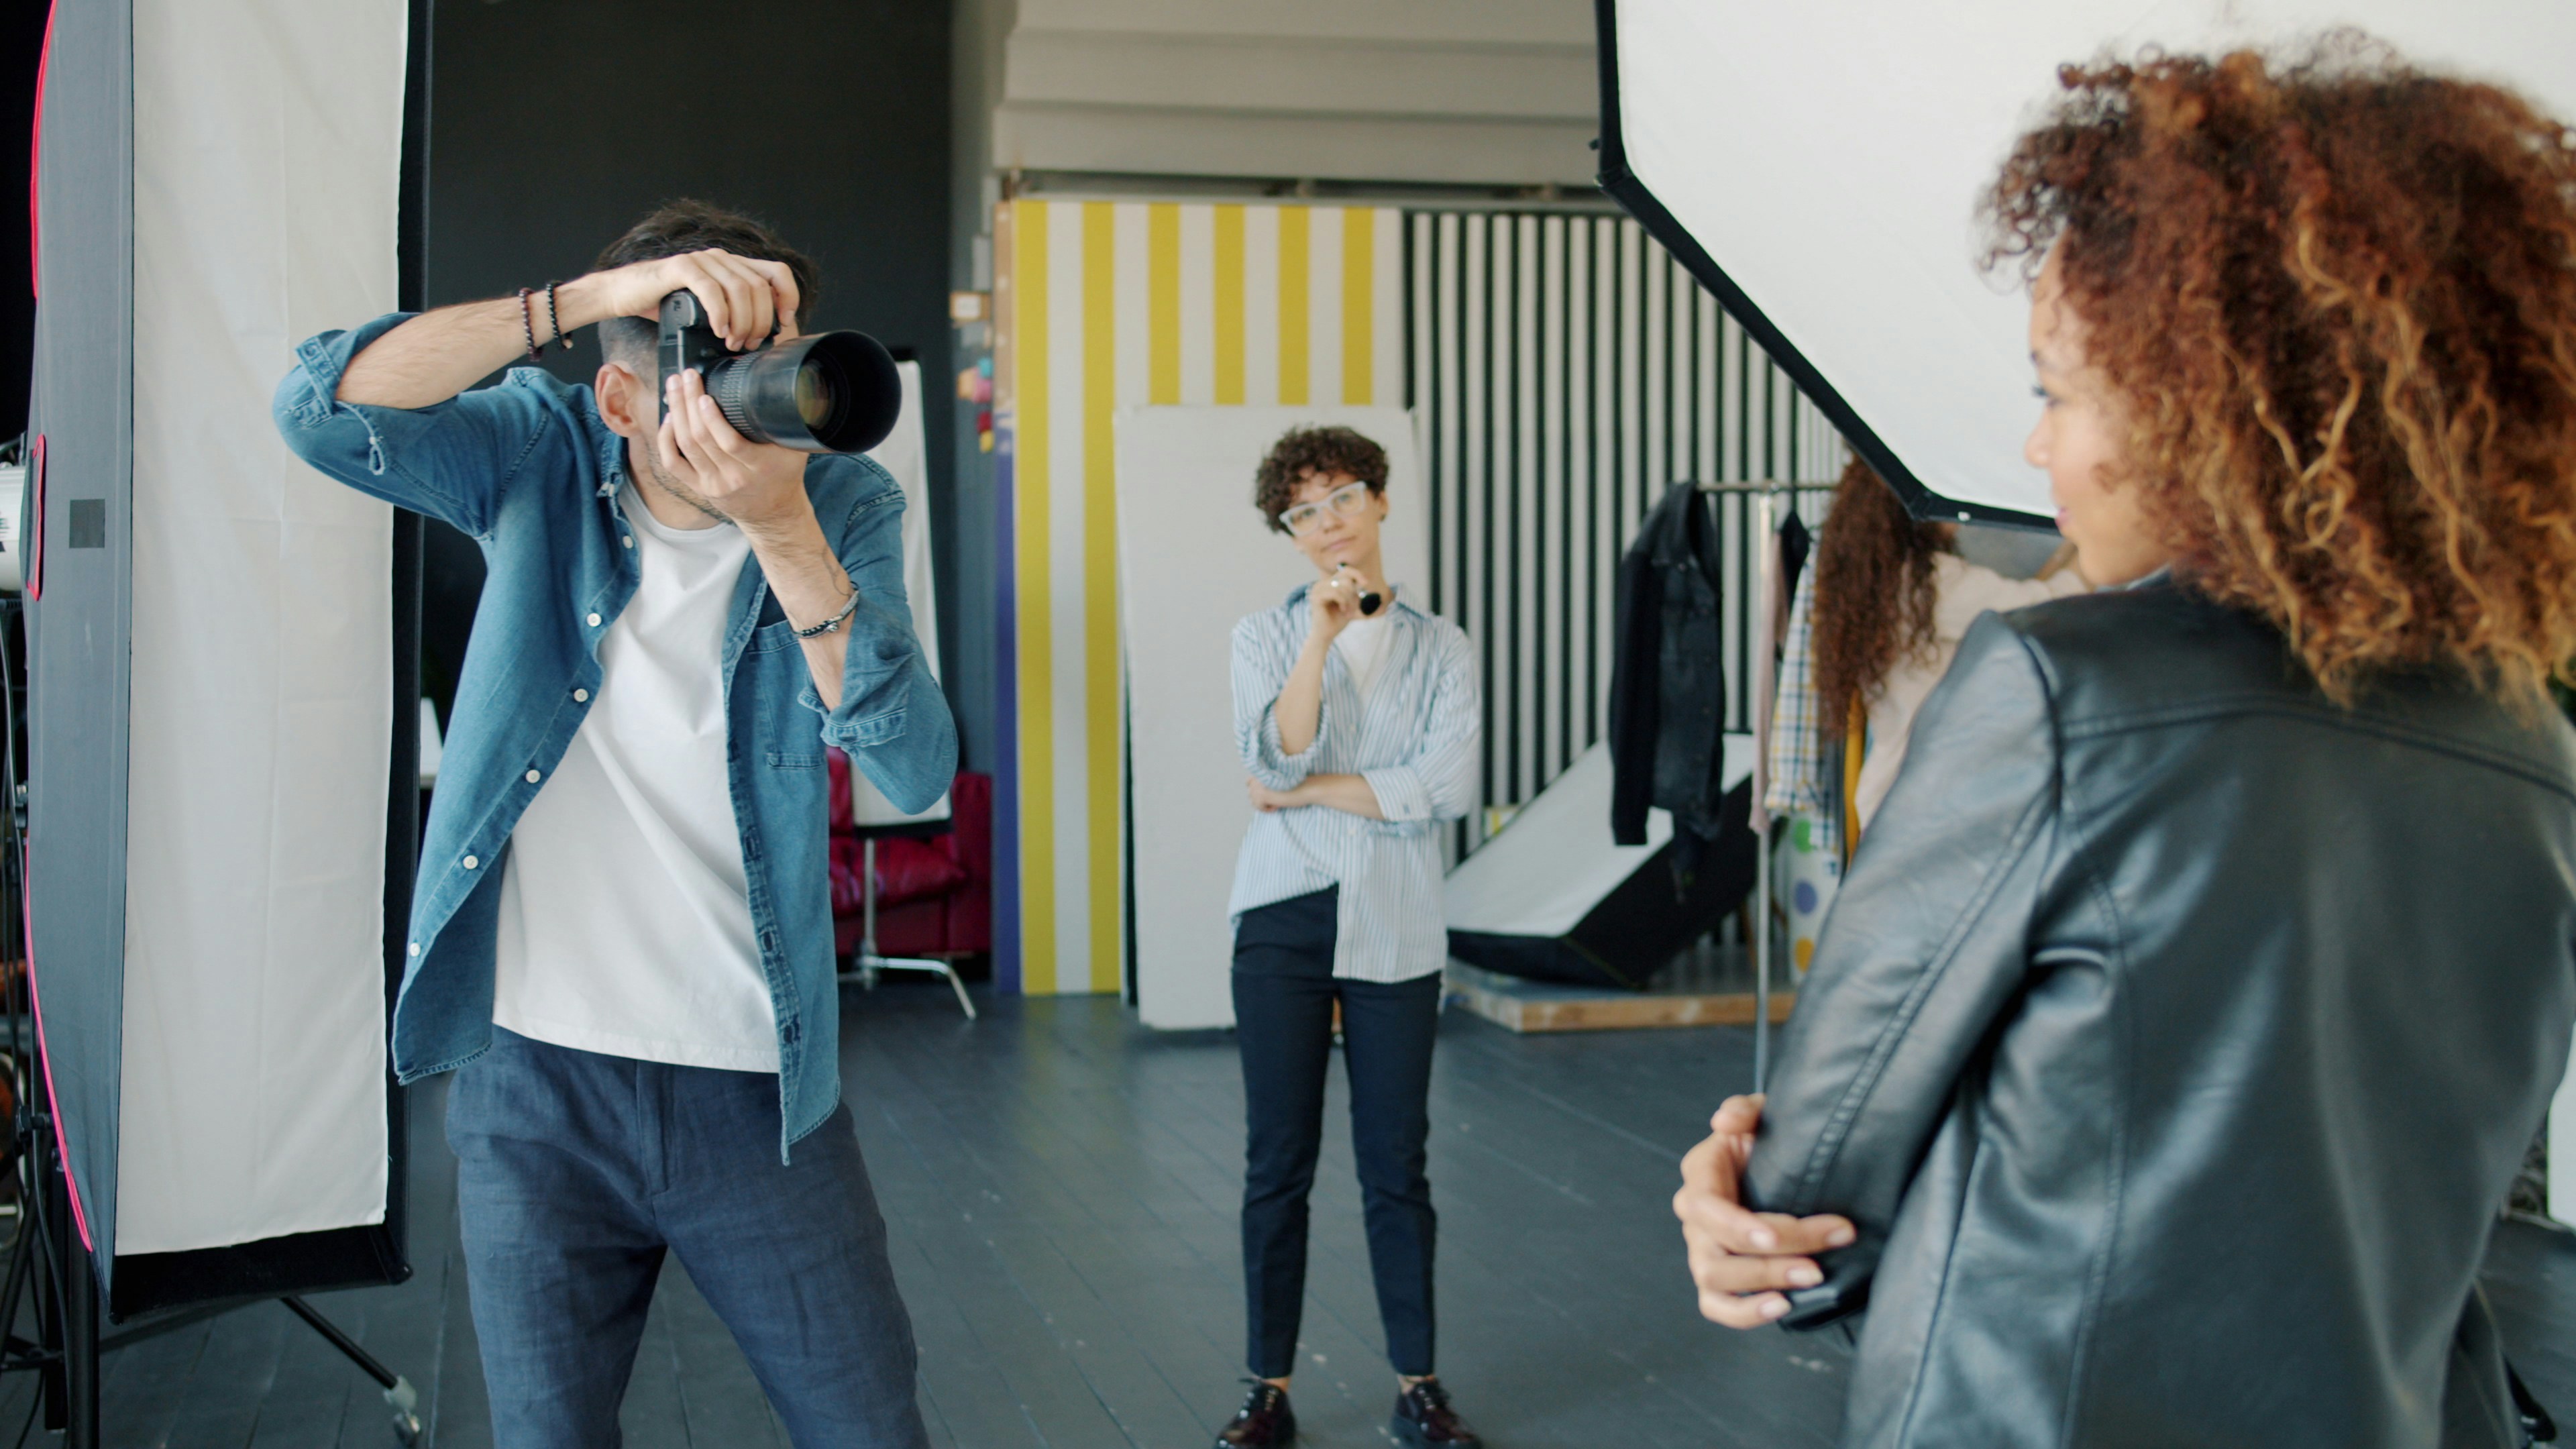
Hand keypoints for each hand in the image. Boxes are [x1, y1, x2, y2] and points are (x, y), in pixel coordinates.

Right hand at [583, 248, 801, 352]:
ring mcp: (702, 260)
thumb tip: (764, 339)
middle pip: (761, 286)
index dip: (788, 296)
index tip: (784, 323)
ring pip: (740, 289)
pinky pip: (711, 289)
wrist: (624, 294)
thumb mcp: (709, 310)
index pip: (777, 272)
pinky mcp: (681, 267)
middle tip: (749, 344)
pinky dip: (720, 314)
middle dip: (761, 321)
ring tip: (733, 343)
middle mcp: (722, 258)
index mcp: (734, 266)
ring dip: (742, 322)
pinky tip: (718, 331)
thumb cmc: (667, 306)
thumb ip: (734, 313)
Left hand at [660, 366, 812, 531]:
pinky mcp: (699, 488)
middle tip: (686, 377)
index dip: (713, 418)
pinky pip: (673, 464)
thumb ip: (791, 426)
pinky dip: (666, 439)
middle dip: (689, 402)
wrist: (774, 513)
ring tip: (674, 387)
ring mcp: (713, 483)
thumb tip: (788, 390)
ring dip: (677, 412)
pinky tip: (668, 418)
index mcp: (759, 467)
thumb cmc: (784, 476)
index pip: (730, 442)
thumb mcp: (795, 451)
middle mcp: (733, 477)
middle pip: (702, 438)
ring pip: (686, 445)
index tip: (705, 395)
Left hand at [1247, 778, 1303, 812]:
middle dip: (1261, 798)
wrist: (1307, 787)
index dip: (1258, 790)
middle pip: (1250, 793)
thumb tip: (1253, 791)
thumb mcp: (1278, 779)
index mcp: (1262, 769)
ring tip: (1277, 802)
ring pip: (1253, 800)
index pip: (1248, 782)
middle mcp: (1258, 775)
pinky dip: (1267, 809)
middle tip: (1276, 799)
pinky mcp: (1263, 795)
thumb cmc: (1297, 783)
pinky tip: (1278, 805)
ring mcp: (1259, 785)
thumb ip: (1265, 781)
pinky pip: (1258, 806)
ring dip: (1264, 803)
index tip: (1270, 794)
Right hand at [1307, 569, 1370, 641]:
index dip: (1357, 574)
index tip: (1366, 584)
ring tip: (1347, 611)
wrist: (1326, 636)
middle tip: (1352, 608)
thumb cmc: (1337, 620)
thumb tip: (1363, 581)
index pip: (1345, 571)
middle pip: (1346, 578)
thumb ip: (1355, 591)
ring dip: (1349, 600)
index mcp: (1328, 584)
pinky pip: (1336, 593)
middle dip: (1353, 594)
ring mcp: (1317, 589)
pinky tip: (1342, 610)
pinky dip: (1343, 602)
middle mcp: (1321, 584)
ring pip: (1342, 586)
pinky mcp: (1316, 597)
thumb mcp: (1350, 603)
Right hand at [1673, 1095, 1856, 1328]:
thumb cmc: (1772, 1139)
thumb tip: (1724, 1120)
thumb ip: (1745, 1109)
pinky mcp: (1718, 1278)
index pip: (1708, 1207)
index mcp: (1701, 1173)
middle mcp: (1696, 1216)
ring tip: (1810, 1280)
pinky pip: (1716, 1305)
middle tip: (1818, 1265)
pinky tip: (1782, 1307)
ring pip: (1714, 1281)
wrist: (1784, 1165)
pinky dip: (1744, 1313)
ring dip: (1762, 1286)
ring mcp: (1703, 1249)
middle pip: (1716, 1251)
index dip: (1738, 1227)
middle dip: (1768, 1262)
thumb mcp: (1763, 1114)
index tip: (1780, 1234)